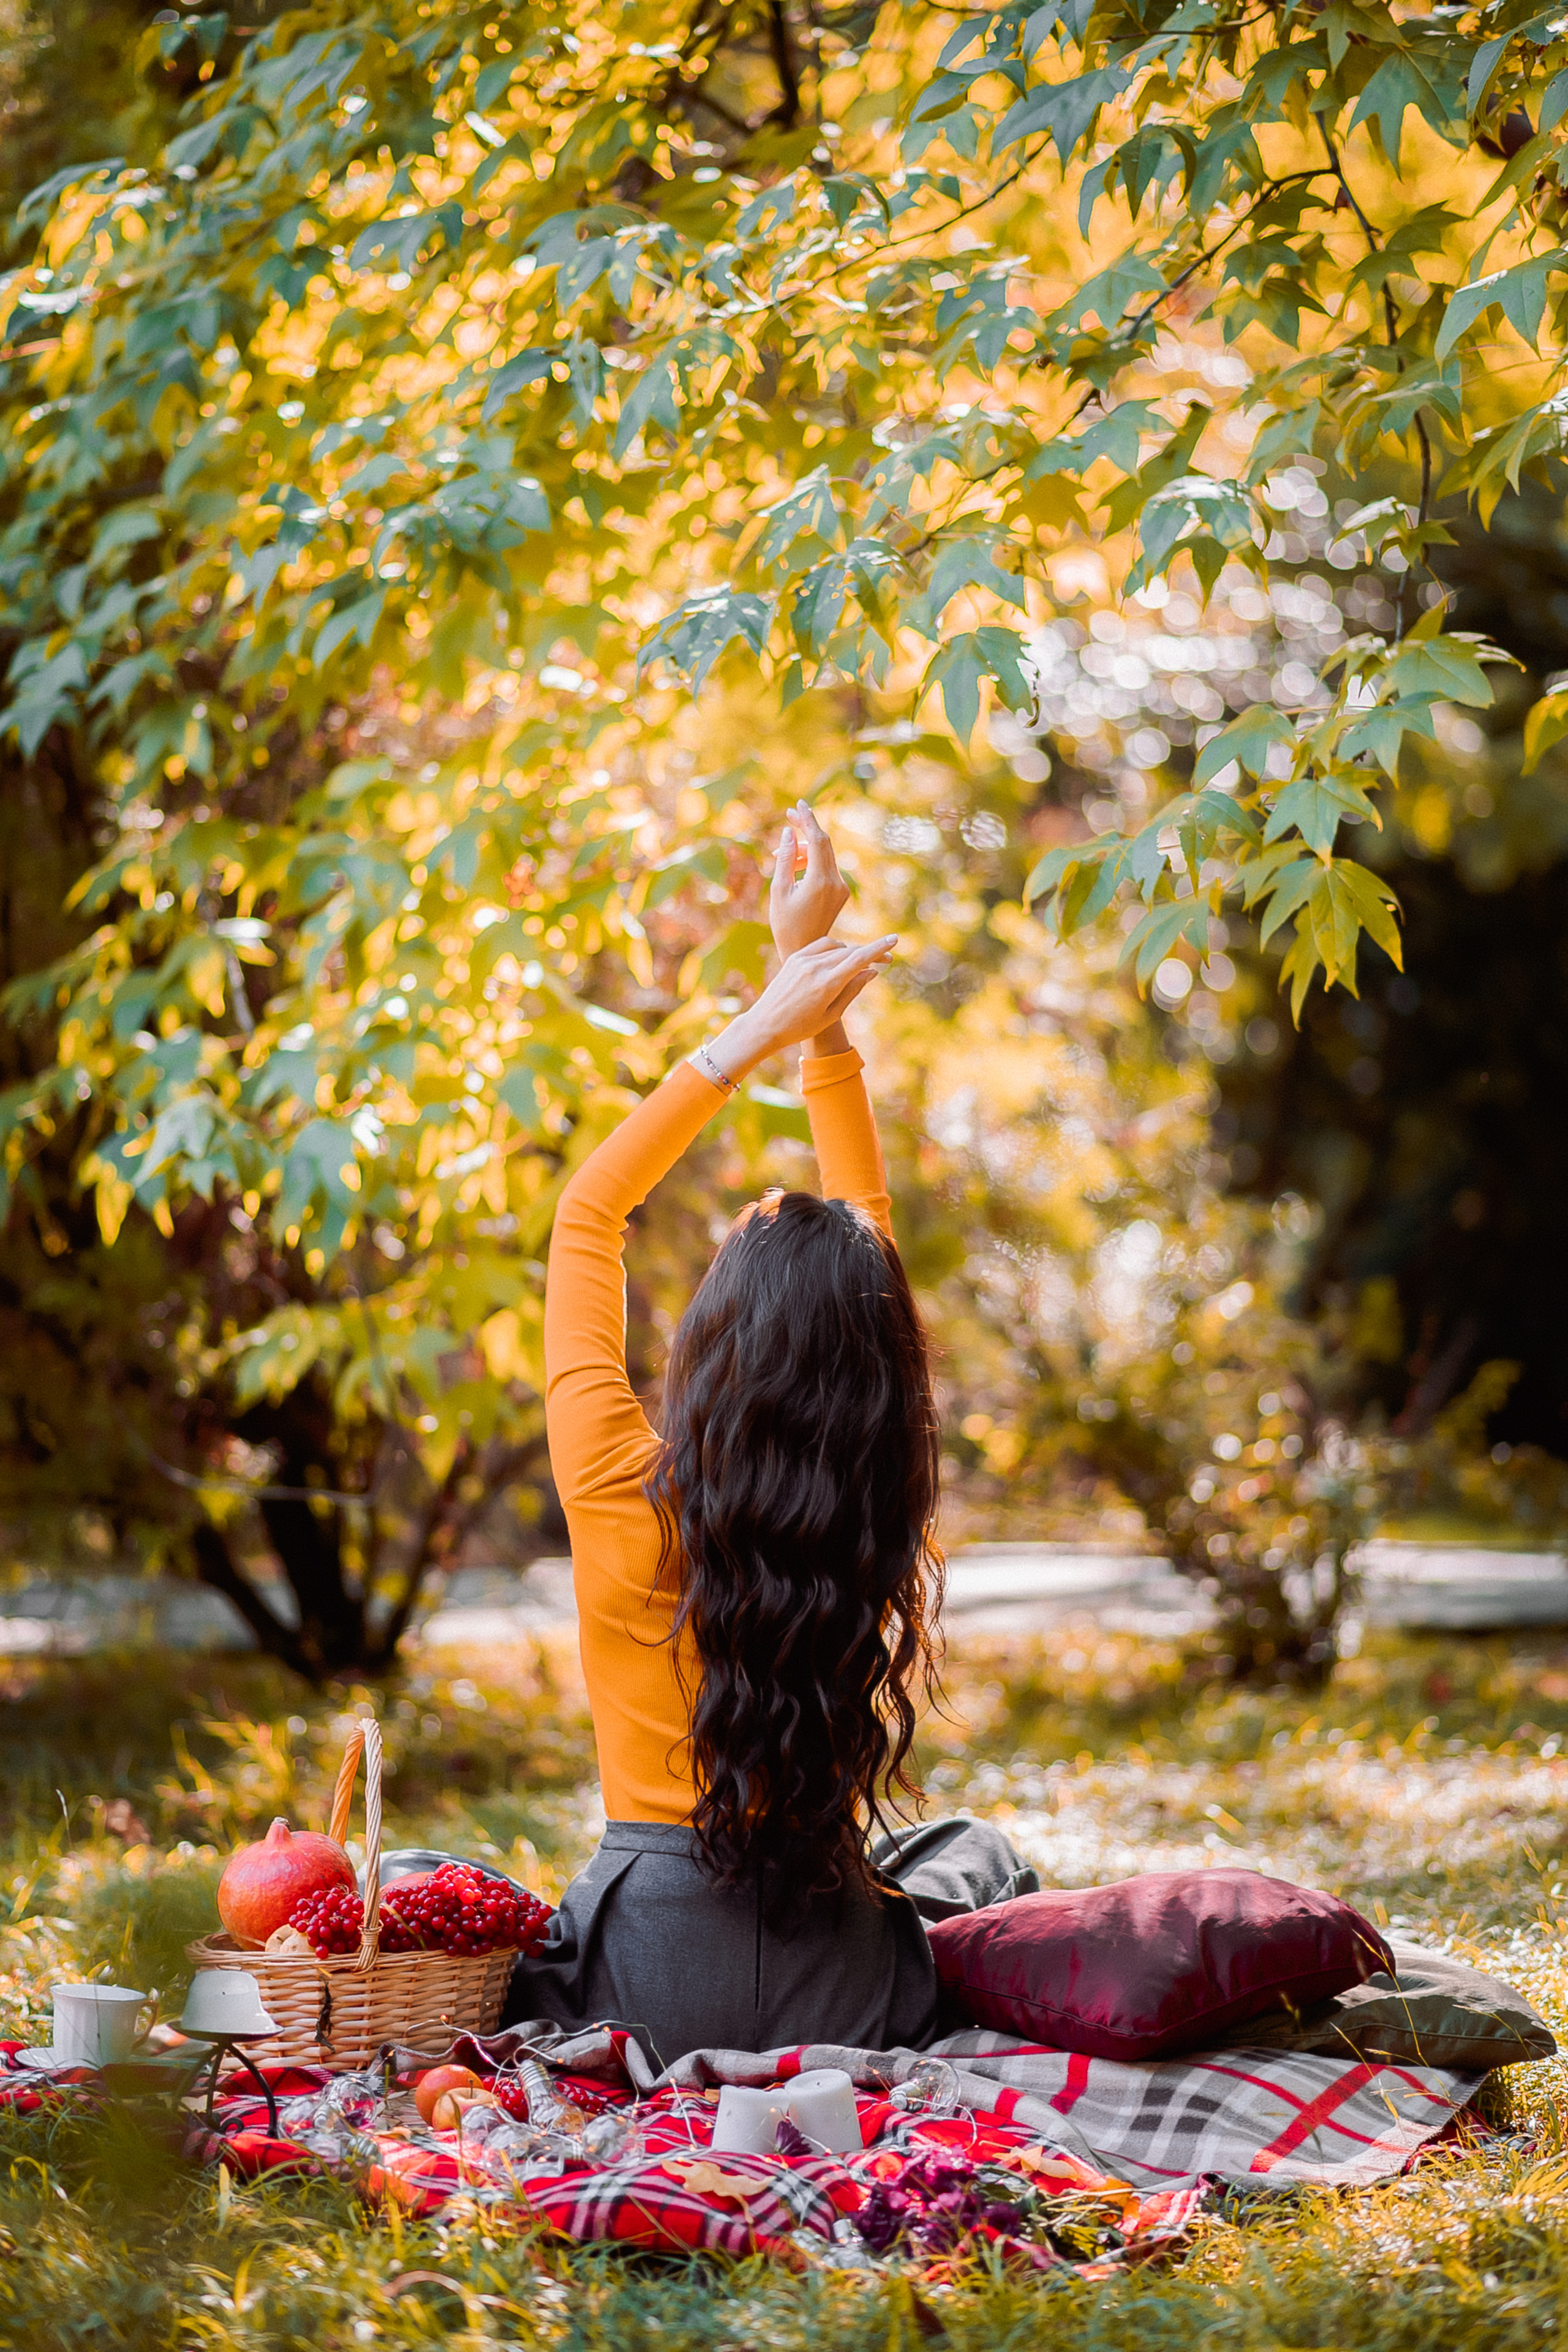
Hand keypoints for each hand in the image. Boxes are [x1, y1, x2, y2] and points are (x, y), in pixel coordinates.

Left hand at [704, 935, 896, 1081]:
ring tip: (861, 963)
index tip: (894, 939)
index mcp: (826, 984)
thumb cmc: (800, 1028)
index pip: (859, 959)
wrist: (764, 1025)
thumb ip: (853, 990)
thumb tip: (871, 972)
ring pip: (837, 947)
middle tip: (886, 960)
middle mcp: (815, 967)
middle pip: (851, 952)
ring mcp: (802, 960)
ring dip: (852, 951)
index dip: (879, 948)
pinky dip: (835, 949)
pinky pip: (821, 946)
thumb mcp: (831, 1015)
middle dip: (870, 953)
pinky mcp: (794, 958)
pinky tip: (840, 957)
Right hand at [769, 802, 849, 958]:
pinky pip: (827, 867)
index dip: (808, 819)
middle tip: (789, 816)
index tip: (798, 805)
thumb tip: (789, 832)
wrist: (804, 951)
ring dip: (805, 849)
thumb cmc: (785, 924)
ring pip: (825, 855)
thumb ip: (785, 859)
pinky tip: (794, 867)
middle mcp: (836, 883)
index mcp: (820, 881)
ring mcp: (841, 888)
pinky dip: (812, 862)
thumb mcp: (779, 890)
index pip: (817, 840)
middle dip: (807, 828)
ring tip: (780, 855)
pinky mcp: (841, 893)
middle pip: (824, 844)